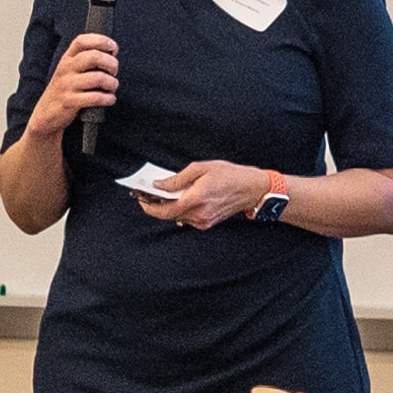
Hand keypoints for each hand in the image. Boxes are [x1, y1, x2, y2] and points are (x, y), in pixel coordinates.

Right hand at [26, 35, 120, 139]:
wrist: (46, 112)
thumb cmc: (66, 89)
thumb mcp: (71, 70)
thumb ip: (87, 59)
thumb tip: (112, 53)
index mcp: (67, 58)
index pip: (82, 41)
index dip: (101, 41)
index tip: (113, 48)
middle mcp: (66, 68)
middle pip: (94, 57)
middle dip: (111, 63)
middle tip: (114, 72)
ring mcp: (67, 85)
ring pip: (97, 78)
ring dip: (112, 83)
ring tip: (112, 87)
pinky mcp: (70, 102)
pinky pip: (95, 97)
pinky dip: (108, 98)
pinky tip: (110, 99)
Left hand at [137, 162, 270, 230]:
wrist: (251, 189)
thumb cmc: (229, 175)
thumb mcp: (201, 168)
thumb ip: (178, 179)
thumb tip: (159, 185)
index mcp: (196, 199)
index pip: (165, 210)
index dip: (149, 207)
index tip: (141, 199)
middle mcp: (199, 214)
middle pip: (169, 215)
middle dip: (157, 206)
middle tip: (149, 195)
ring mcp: (204, 221)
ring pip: (177, 217)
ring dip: (169, 207)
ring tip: (166, 194)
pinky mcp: (207, 223)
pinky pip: (187, 218)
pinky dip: (181, 210)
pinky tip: (182, 199)